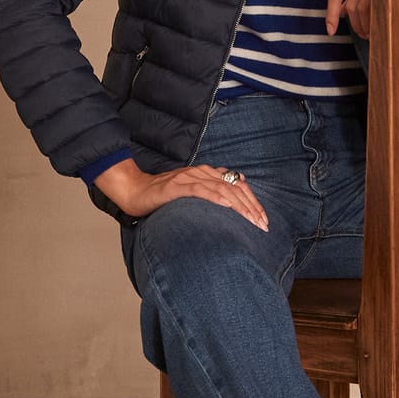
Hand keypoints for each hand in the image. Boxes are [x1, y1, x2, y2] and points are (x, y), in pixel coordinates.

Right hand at [94, 159, 268, 228]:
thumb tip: (232, 208)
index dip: (253, 202)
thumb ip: (210, 196)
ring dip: (239, 206)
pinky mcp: (178, 186)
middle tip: (263, 225)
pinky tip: (228, 206)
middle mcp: (202, 172)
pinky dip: (216, 198)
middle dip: (252, 207)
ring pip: (222, 189)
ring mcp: (190, 177)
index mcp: (208, 174)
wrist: (135, 191)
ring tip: (251, 220)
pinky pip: (201, 190)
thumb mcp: (192, 195)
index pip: (238, 186)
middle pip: (235, 188)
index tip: (263, 219)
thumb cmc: (163, 196)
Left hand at [325, 0, 398, 37]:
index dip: (330, 14)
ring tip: (376, 32)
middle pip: (351, 6)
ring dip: (368, 25)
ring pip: (364, 7)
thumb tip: (345, 9)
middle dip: (356, 26)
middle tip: (365, 35)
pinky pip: (379, 1)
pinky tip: (384, 23)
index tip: (330, 29)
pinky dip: (379, 17)